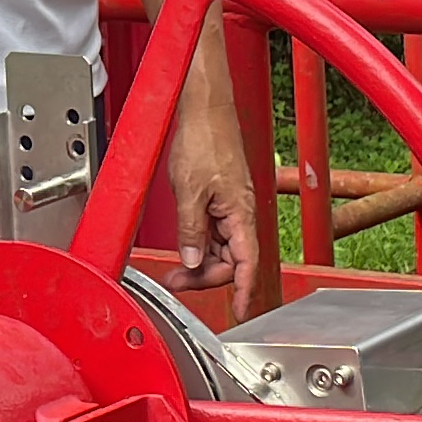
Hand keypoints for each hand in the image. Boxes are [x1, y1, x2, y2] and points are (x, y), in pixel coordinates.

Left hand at [157, 97, 269, 315]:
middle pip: (230, 260)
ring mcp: (230, 206)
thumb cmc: (205, 138)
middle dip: (206, 276)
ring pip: (220, 248)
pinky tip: (184, 243)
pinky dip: (198, 242)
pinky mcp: (219, 198)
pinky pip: (212, 231)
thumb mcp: (189, 190)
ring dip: (199, 260)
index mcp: (241, 213)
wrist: (204, 109)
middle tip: (177, 280)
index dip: (243, 291)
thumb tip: (191, 260)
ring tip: (175, 266)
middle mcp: (240, 213)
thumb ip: (191, 230)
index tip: (239, 312)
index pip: (246, 263)